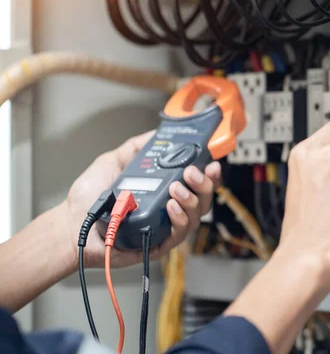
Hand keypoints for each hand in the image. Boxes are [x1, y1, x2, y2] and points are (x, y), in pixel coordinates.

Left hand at [64, 131, 221, 267]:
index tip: (210, 162)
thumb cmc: (89, 197)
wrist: (71, 223)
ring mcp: (165, 227)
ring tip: (176, 188)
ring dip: (191, 199)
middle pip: (202, 199)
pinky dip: (179, 219)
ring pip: (195, 216)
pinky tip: (170, 206)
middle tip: (191, 173)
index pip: (195, 182)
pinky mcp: (159, 244)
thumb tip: (157, 133)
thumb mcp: (114, 161)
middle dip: (204, 184)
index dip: (208, 173)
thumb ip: (137, 147)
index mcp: (164, 189)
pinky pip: (179, 234)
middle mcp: (169, 208)